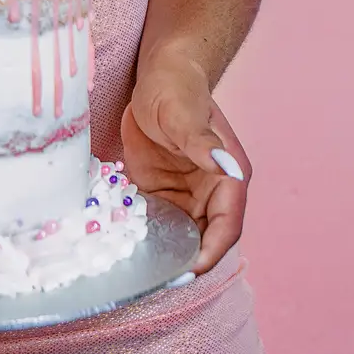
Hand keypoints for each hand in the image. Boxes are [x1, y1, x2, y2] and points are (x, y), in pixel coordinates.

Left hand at [121, 55, 250, 273]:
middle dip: (186, 262)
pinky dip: (147, 237)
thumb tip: (224, 166)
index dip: (212, 252)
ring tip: (139, 271)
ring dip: (166, 254)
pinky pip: (159, 224)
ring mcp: (188, 195)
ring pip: (182, 237)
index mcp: (229, 176)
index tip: (189, 270)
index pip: (227, 225)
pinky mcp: (163, 193)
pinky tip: (125, 248)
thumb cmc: (176, 86)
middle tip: (157, 280)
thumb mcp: (184, 112)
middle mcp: (212, 191)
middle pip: (205, 239)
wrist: (158, 74)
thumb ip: (200, 141)